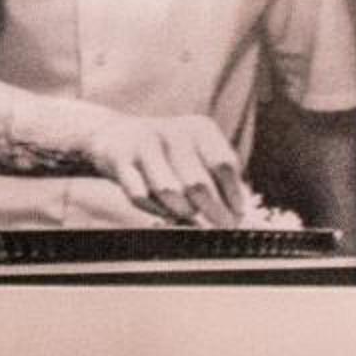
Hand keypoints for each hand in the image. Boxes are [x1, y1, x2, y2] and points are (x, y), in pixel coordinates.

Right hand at [86, 111, 255, 228]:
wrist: (117, 136)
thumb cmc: (168, 154)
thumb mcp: (196, 154)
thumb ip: (217, 179)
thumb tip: (239, 213)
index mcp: (200, 129)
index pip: (224, 165)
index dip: (233, 195)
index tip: (237, 217)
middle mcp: (174, 132)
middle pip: (198, 183)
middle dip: (212, 211)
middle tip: (219, 226)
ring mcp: (145, 144)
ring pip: (169, 191)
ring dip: (181, 210)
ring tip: (187, 214)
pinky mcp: (120, 159)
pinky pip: (140, 195)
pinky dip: (153, 208)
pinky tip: (160, 209)